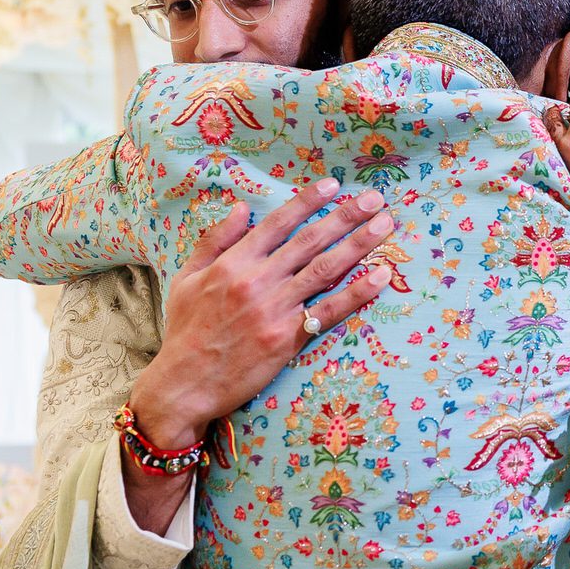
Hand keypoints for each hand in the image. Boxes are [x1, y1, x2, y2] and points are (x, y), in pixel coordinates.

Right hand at [129, 178, 395, 447]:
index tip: (334, 185)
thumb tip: (241, 208)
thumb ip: (215, 241)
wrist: (184, 383)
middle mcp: (257, 280)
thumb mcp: (186, 278)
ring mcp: (274, 309)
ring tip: (385, 226)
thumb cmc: (185, 331)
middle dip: (345, 216)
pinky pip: (329, 311)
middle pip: (309, 240)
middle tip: (375, 199)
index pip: (278, 223)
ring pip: (324, 269)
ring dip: (359, 245)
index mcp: (233, 263)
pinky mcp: (287, 338)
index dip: (308, 201)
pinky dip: (357, 293)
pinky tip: (381, 276)